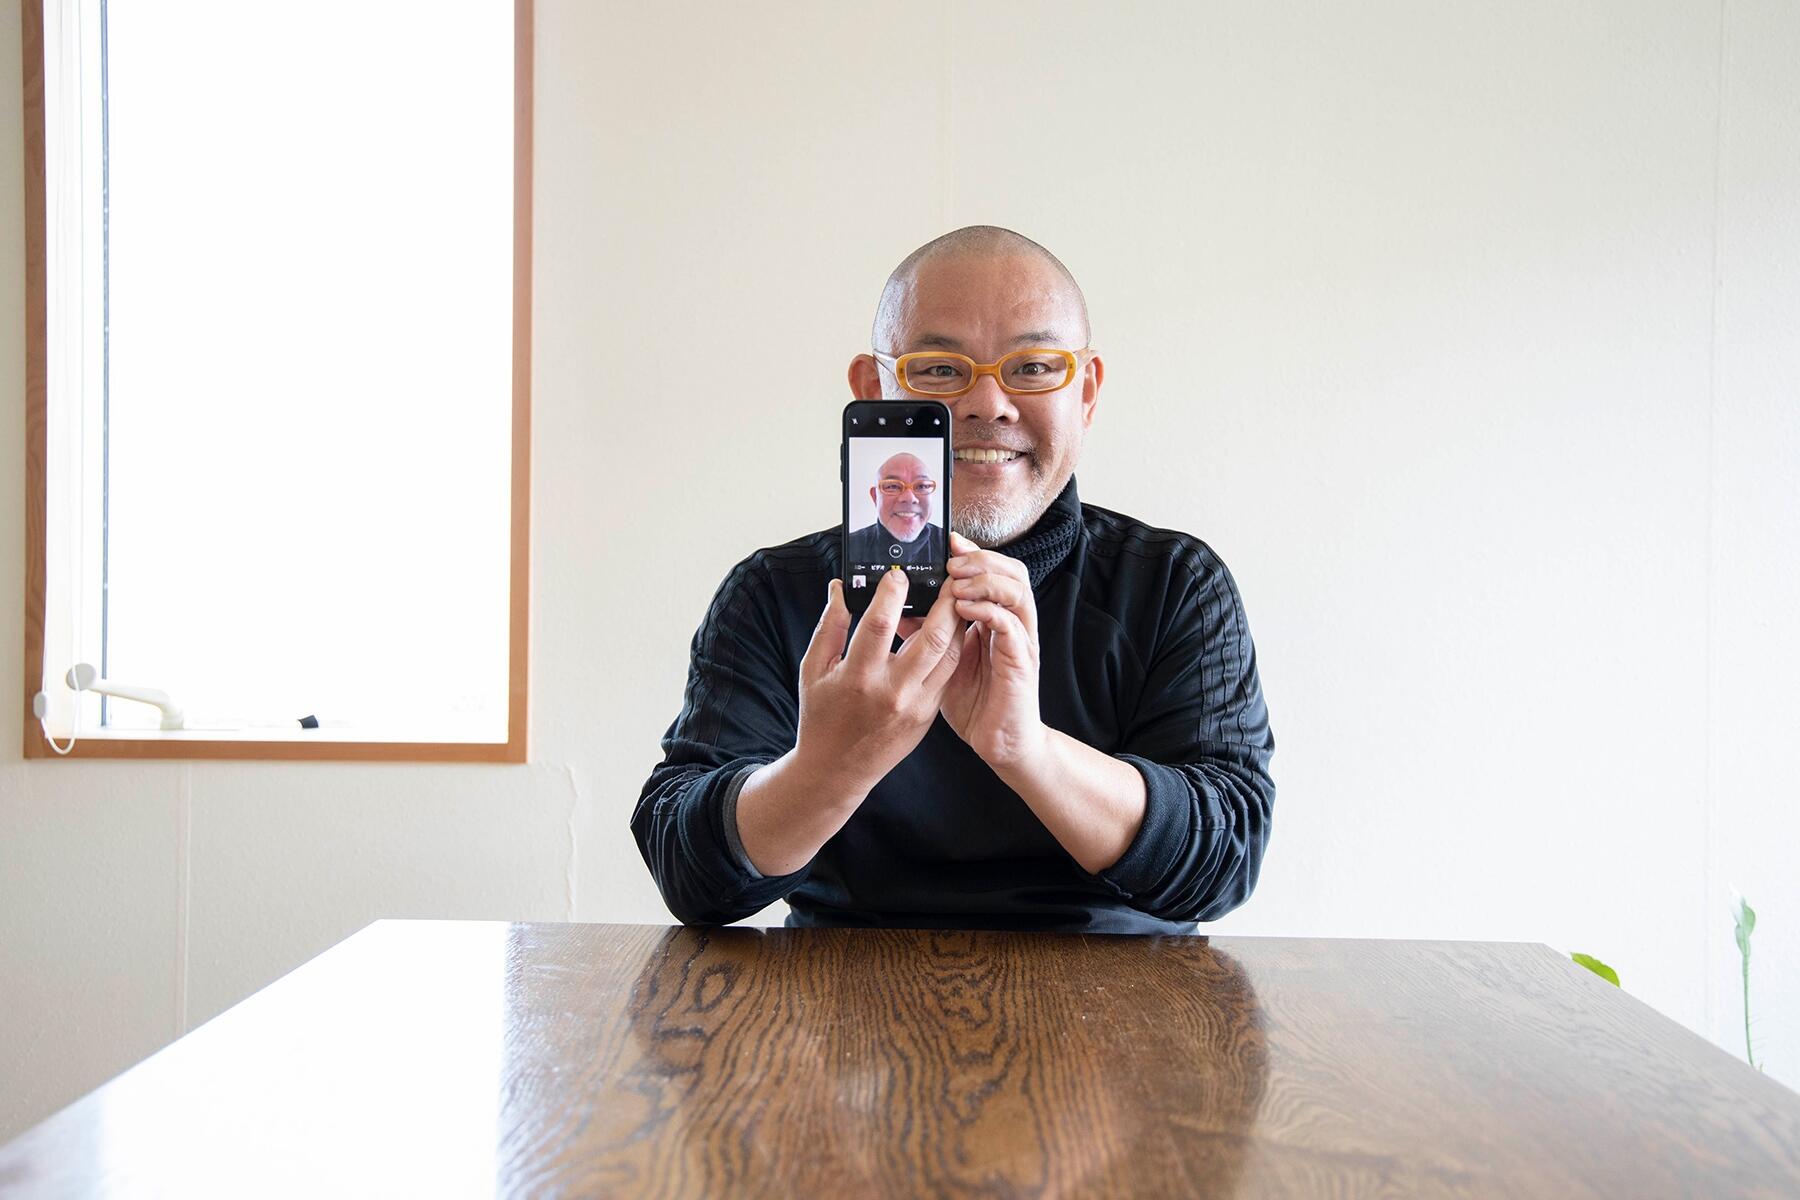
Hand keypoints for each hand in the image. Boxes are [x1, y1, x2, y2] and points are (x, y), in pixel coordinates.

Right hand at [794, 568, 964, 797]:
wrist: (837, 770)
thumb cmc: (821, 716)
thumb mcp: (814, 669)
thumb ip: (830, 625)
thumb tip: (841, 586)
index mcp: (858, 677)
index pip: (880, 625)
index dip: (893, 593)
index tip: (898, 574)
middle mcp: (892, 691)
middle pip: (932, 638)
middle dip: (946, 601)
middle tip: (950, 576)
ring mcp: (916, 705)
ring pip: (950, 655)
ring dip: (958, 622)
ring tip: (957, 597)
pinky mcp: (929, 714)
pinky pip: (948, 674)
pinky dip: (953, 647)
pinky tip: (951, 628)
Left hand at [939, 531, 1046, 768]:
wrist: (1000, 743)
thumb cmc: (973, 703)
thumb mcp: (942, 660)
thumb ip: (926, 633)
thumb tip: (895, 608)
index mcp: (995, 619)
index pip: (993, 572)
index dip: (973, 553)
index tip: (948, 541)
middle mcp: (1013, 624)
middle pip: (1012, 571)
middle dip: (982, 558)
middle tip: (952, 558)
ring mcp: (1021, 641)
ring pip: (1017, 591)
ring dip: (986, 579)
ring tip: (957, 581)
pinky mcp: (1022, 662)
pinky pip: (1011, 625)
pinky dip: (989, 610)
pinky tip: (966, 608)